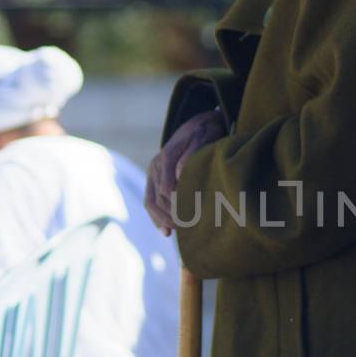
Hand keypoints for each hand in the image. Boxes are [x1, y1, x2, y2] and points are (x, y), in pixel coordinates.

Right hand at [144, 110, 225, 234]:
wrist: (197, 124)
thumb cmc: (206, 131)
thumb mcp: (204, 136)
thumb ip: (192, 154)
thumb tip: (181, 174)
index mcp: (167, 157)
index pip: (167, 190)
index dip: (177, 207)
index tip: (191, 219)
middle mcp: (156, 165)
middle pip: (158, 199)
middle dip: (171, 217)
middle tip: (188, 230)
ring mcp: (153, 172)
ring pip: (151, 202)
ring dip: (163, 220)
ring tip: (177, 232)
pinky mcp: (154, 178)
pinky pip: (150, 201)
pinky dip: (157, 218)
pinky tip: (166, 232)